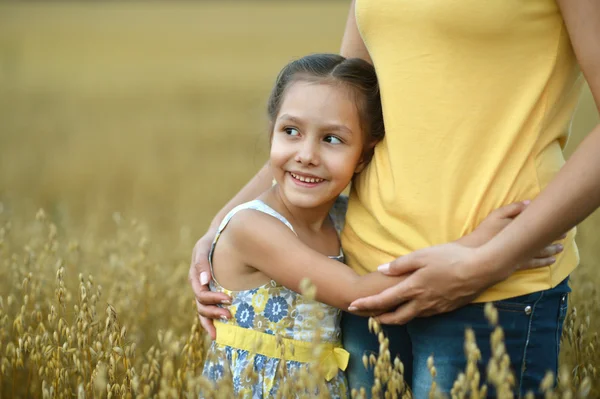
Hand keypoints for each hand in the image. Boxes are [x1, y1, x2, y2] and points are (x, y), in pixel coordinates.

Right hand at [189, 229, 231, 339]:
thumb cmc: (211, 241)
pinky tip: (220, 331)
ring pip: (204, 312)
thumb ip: (201, 262)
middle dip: (214, 312)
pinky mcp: (212, 293)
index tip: (229, 299)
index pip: (201, 294)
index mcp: (194, 277)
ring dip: (213, 320)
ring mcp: (204, 291)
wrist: (219, 236)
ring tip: (227, 323)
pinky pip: (210, 310)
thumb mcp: (203, 247)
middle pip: (202, 306)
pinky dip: (213, 321)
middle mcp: (198, 286)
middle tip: (230, 315)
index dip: (213, 299)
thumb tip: (204, 281)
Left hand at [348, 226, 563, 324]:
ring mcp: (436, 307)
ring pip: (411, 318)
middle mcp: (422, 302)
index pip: (383, 300)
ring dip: (397, 318)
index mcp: (413, 288)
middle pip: (396, 317)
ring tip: (388, 315)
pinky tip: (414, 309)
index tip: (352, 306)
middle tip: (369, 318)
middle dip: (380, 319)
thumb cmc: (450, 258)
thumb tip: (380, 269)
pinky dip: (414, 314)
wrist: (482, 269)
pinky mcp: (448, 308)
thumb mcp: (422, 255)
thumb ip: (400, 264)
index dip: (366, 304)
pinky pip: (426, 315)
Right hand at [459, 201, 564, 269]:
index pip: (538, 224)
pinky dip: (543, 262)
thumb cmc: (484, 231)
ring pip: (540, 251)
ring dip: (552, 249)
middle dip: (554, 236)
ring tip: (561, 248)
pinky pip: (534, 263)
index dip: (550, 223)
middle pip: (542, 238)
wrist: (475, 251)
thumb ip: (512, 208)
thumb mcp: (495, 215)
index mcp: (518, 227)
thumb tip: (530, 203)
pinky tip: (551, 261)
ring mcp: (519, 253)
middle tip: (565, 233)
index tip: (560, 221)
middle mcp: (521, 241)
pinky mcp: (516, 263)